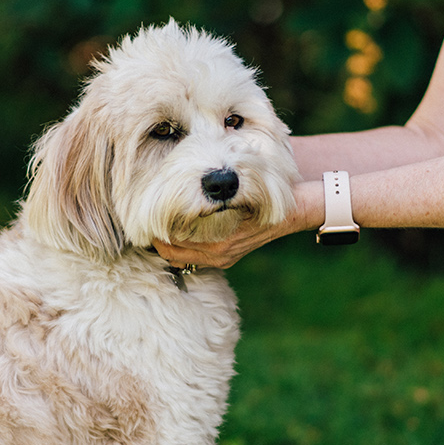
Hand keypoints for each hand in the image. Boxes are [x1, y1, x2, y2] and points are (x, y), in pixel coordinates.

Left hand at [153, 180, 323, 268]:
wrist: (296, 209)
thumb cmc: (267, 194)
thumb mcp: (237, 190)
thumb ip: (212, 193)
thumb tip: (186, 186)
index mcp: (217, 245)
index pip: (171, 247)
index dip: (155, 233)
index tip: (147, 217)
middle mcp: (218, 255)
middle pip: (172, 255)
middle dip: (159, 240)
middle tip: (148, 220)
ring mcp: (224, 258)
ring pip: (182, 257)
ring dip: (171, 243)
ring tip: (162, 224)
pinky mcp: (229, 256)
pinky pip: (196, 257)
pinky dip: (186, 246)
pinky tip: (184, 229)